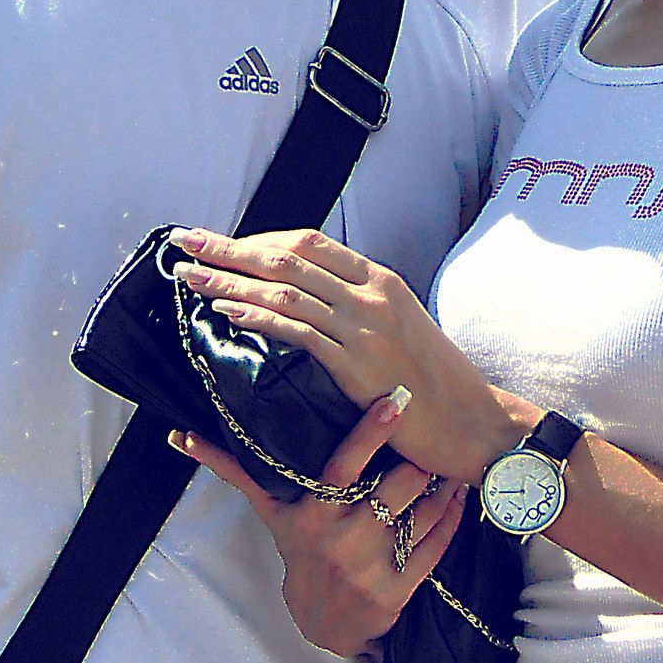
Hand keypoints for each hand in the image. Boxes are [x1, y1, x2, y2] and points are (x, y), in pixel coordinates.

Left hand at [169, 227, 527, 484]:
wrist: (475, 424)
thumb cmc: (438, 386)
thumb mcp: (402, 329)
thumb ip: (360, 310)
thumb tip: (313, 303)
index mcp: (381, 281)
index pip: (310, 243)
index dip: (261, 238)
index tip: (224, 240)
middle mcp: (372, 295)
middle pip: (288, 257)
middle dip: (230, 247)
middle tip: (187, 242)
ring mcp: (366, 327)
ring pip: (285, 290)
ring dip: (231, 280)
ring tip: (192, 276)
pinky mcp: (359, 365)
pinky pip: (298, 332)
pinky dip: (258, 317)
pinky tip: (227, 312)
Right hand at [171, 389, 468, 656]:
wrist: (322, 625)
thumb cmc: (299, 550)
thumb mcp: (271, 512)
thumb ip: (234, 470)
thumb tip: (180, 437)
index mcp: (312, 517)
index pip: (343, 468)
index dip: (369, 433)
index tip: (394, 399)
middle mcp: (343, 543)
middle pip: (394, 487)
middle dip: (417, 459)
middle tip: (431, 432)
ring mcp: (374, 570)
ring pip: (421, 513)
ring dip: (441, 483)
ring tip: (448, 457)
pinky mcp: (401, 591)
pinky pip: (438, 543)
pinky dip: (453, 515)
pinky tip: (458, 492)